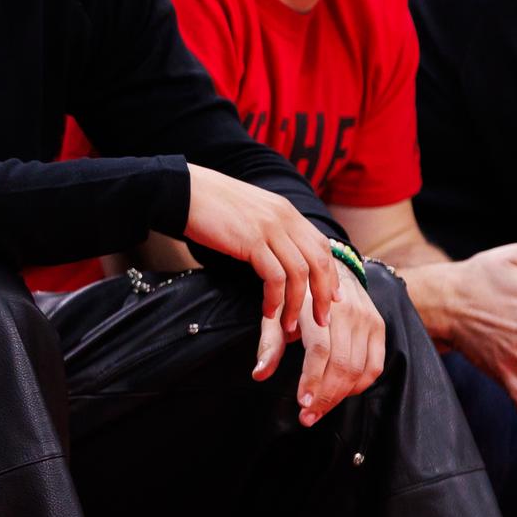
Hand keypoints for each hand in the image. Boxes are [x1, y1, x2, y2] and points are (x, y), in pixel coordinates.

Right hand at [183, 163, 342, 371]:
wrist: (185, 191)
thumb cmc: (211, 205)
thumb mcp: (251, 211)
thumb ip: (270, 228)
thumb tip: (279, 255)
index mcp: (286, 211)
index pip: (321, 245)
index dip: (330, 274)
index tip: (331, 298)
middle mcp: (284, 217)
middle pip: (319, 261)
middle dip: (323, 295)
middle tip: (322, 321)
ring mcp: (269, 228)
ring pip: (300, 273)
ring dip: (298, 304)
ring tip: (291, 325)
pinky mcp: (251, 240)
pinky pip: (274, 276)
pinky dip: (275, 299)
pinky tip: (267, 311)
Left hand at [255, 260, 385, 425]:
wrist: (328, 267)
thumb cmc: (296, 296)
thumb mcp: (276, 313)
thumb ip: (269, 344)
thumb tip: (259, 374)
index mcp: (317, 306)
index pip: (320, 350)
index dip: (312, 380)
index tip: (302, 404)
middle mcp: (346, 311)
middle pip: (341, 364)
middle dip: (324, 396)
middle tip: (307, 417)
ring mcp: (366, 318)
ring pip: (358, 369)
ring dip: (339, 397)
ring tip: (320, 411)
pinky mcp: (378, 326)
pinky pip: (374, 366)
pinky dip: (359, 385)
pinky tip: (341, 393)